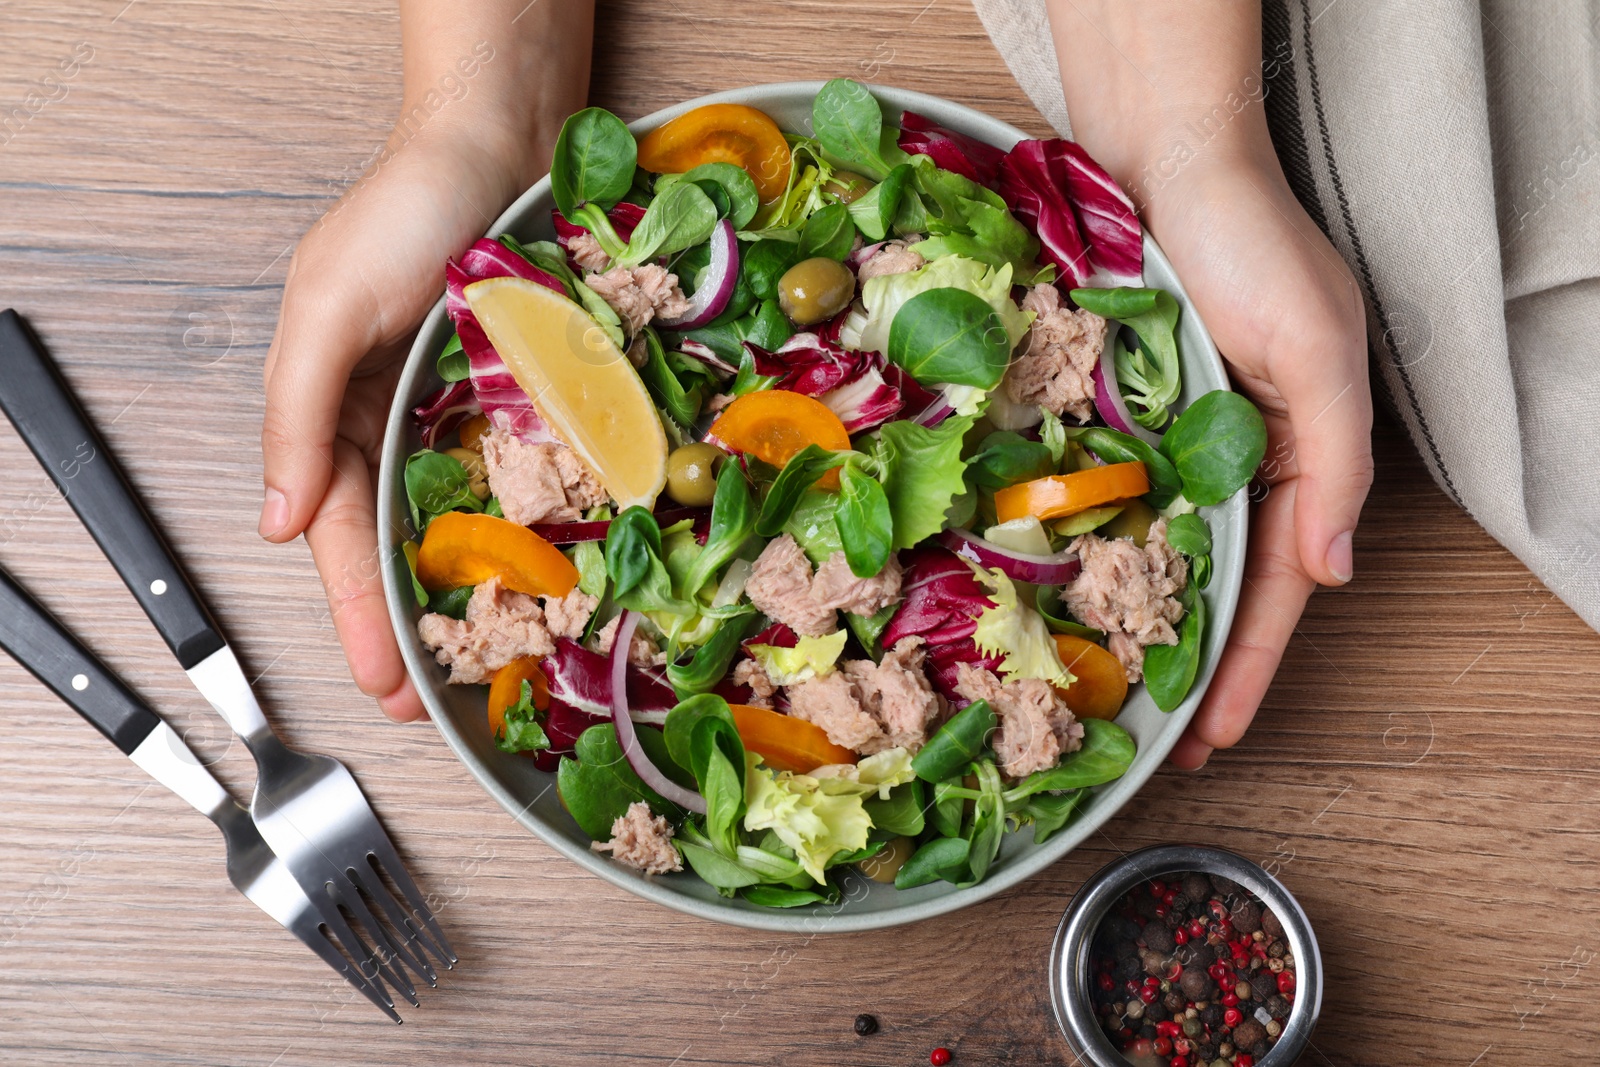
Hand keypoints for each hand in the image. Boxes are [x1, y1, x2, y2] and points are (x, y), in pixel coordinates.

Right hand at [258, 0, 592, 720]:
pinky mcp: (530, 393)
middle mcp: (402, 421)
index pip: (339, 535)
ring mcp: (469, 411)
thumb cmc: (406, 212)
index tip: (382, 685)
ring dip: (481, 588)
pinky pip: (531, 473)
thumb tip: (278, 526)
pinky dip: (538, 523)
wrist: (505, 141)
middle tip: (445, 699)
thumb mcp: (330, 308)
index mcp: (337, 412)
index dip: (358, 611)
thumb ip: (297, 415)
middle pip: (404, 543)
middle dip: (419, 622)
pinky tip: (559, 568)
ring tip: (502, 656)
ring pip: (467, 519)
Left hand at [1144, 147, 1372, 767]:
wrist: (1163, 160)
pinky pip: (1104, 500)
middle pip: (1214, 587)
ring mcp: (1171, 443)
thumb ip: (1336, 463)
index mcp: (1296, 459)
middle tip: (1151, 743)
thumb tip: (1334, 569)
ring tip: (1103, 695)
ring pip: (1156, 554)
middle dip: (1189, 667)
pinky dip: (1090, 551)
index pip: (1277, 590)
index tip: (1213, 737)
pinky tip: (1060, 596)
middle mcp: (1233, 462)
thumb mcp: (1316, 351)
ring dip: (1136, 622)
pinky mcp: (1115, 417)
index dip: (1245, 667)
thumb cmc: (1250, 245)